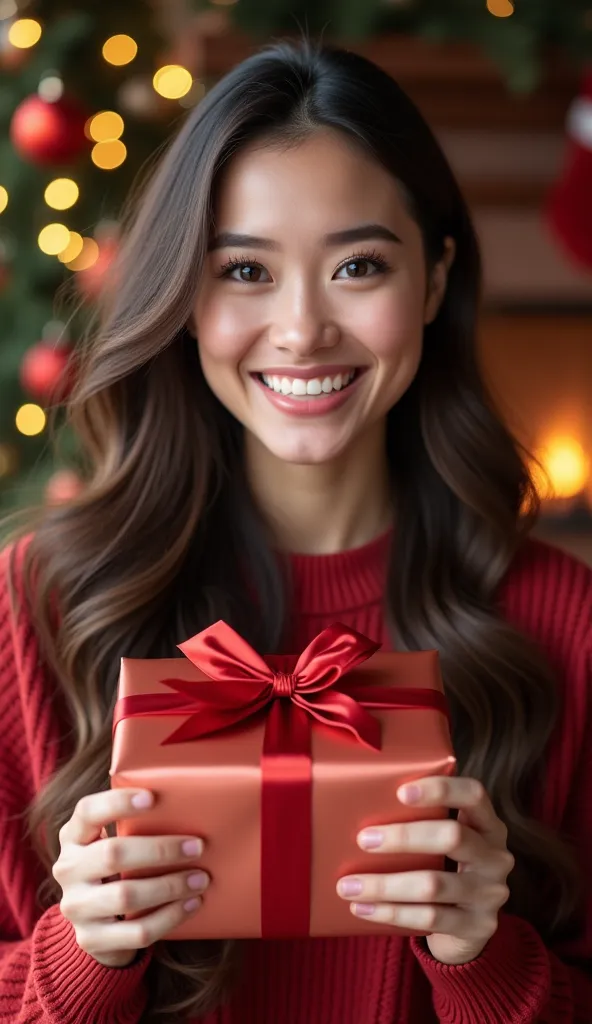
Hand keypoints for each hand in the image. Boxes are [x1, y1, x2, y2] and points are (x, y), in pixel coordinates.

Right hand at [53, 788, 208, 967]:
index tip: (152, 798)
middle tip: (197, 847)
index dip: (117, 802)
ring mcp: (76, 907)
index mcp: (73, 836)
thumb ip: (136, 823)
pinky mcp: (91, 939)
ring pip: (125, 895)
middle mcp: (68, 869)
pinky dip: (169, 917)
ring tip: (201, 878)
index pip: (87, 812)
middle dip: (160, 850)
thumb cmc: (118, 868)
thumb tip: (185, 799)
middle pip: (112, 854)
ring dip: (169, 886)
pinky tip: (192, 904)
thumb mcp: (114, 841)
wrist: (98, 925)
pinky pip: (136, 931)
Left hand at [336, 776, 513, 964]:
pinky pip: (430, 919)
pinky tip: (362, 908)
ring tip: (348, 886)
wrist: (469, 930)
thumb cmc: (443, 869)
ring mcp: (490, 894)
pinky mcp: (478, 927)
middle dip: (403, 837)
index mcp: (487, 824)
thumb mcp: (443, 843)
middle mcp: (496, 856)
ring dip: (385, 885)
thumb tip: (356, 802)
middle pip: (452, 837)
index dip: (441, 789)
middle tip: (363, 839)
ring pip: (434, 885)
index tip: (401, 792)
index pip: (473, 794)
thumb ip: (419, 822)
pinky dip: (391, 913)